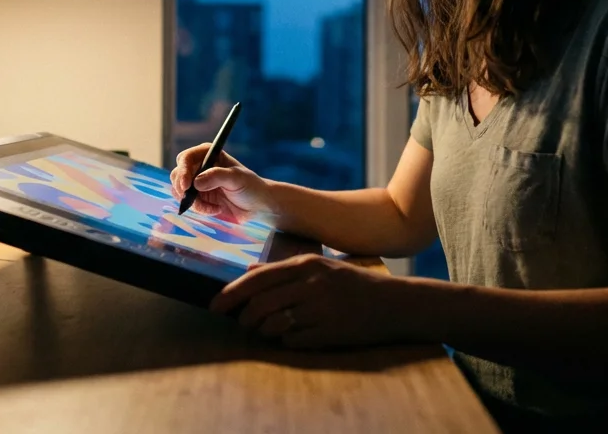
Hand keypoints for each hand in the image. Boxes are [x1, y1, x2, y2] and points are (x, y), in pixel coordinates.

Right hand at [170, 145, 273, 221]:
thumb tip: (196, 182)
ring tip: (211, 208)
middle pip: (177, 174)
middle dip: (182, 189)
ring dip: (192, 202)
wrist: (257, 205)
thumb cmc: (250, 187)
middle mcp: (200, 166)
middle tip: (192, 200)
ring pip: (179, 190)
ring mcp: (197, 183)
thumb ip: (217, 177)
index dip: (182, 170)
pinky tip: (215, 210)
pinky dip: (198, 208)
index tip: (186, 186)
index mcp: (208, 154)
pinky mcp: (199, 197)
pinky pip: (188, 203)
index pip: (186, 158)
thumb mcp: (236, 178)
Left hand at [210, 254, 408, 348]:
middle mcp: (310, 285)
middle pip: (259, 305)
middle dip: (244, 318)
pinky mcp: (328, 333)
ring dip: (262, 331)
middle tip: (242, 323)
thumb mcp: (319, 267)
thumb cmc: (352, 284)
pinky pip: (292, 342)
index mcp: (306, 265)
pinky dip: (286, 342)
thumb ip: (282, 269)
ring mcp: (319, 310)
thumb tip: (248, 272)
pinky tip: (294, 336)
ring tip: (266, 330)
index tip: (214, 306)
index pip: (256, 280)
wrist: (393, 304)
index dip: (230, 295)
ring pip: (272, 325)